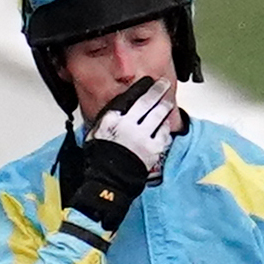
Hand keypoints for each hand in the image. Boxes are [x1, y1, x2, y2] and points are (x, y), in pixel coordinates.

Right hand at [53, 86, 176, 237]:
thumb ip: (107, 121)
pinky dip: (166, 127)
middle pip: (147, 102)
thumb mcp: (95, 134)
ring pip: (158, 115)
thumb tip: (116, 111)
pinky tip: (166, 125)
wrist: (109, 181)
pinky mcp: (153, 149)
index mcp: (113, 120)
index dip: (140, 88)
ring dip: (165, 105)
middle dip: (157, 90)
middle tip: (163, 84)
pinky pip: (164, 133)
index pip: (129, 98)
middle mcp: (129, 125)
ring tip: (168, 100)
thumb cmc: (99, 160)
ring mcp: (143, 136)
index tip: (146, 82)